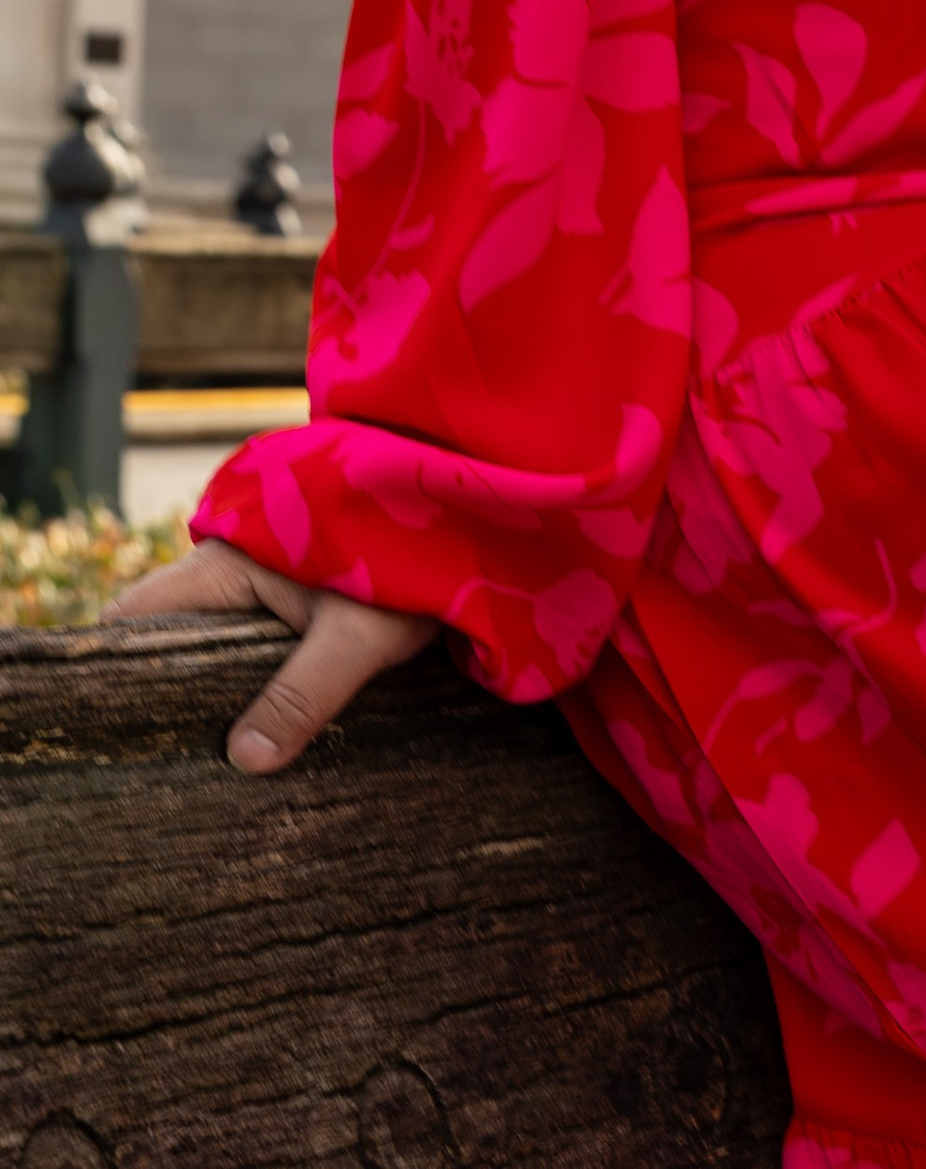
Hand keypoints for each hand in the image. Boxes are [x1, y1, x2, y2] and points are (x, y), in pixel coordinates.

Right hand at [106, 536, 437, 771]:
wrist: (469, 502)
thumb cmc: (414, 552)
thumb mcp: (359, 634)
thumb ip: (303, 694)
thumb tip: (242, 761)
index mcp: (225, 563)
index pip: (134, 616)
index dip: (114, 669)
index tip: (110, 734)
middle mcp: (230, 566)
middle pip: (167, 634)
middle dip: (164, 692)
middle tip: (161, 769)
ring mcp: (261, 576)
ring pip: (210, 639)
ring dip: (211, 688)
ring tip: (202, 765)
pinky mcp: (294, 590)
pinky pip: (248, 638)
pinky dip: (246, 678)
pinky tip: (256, 731)